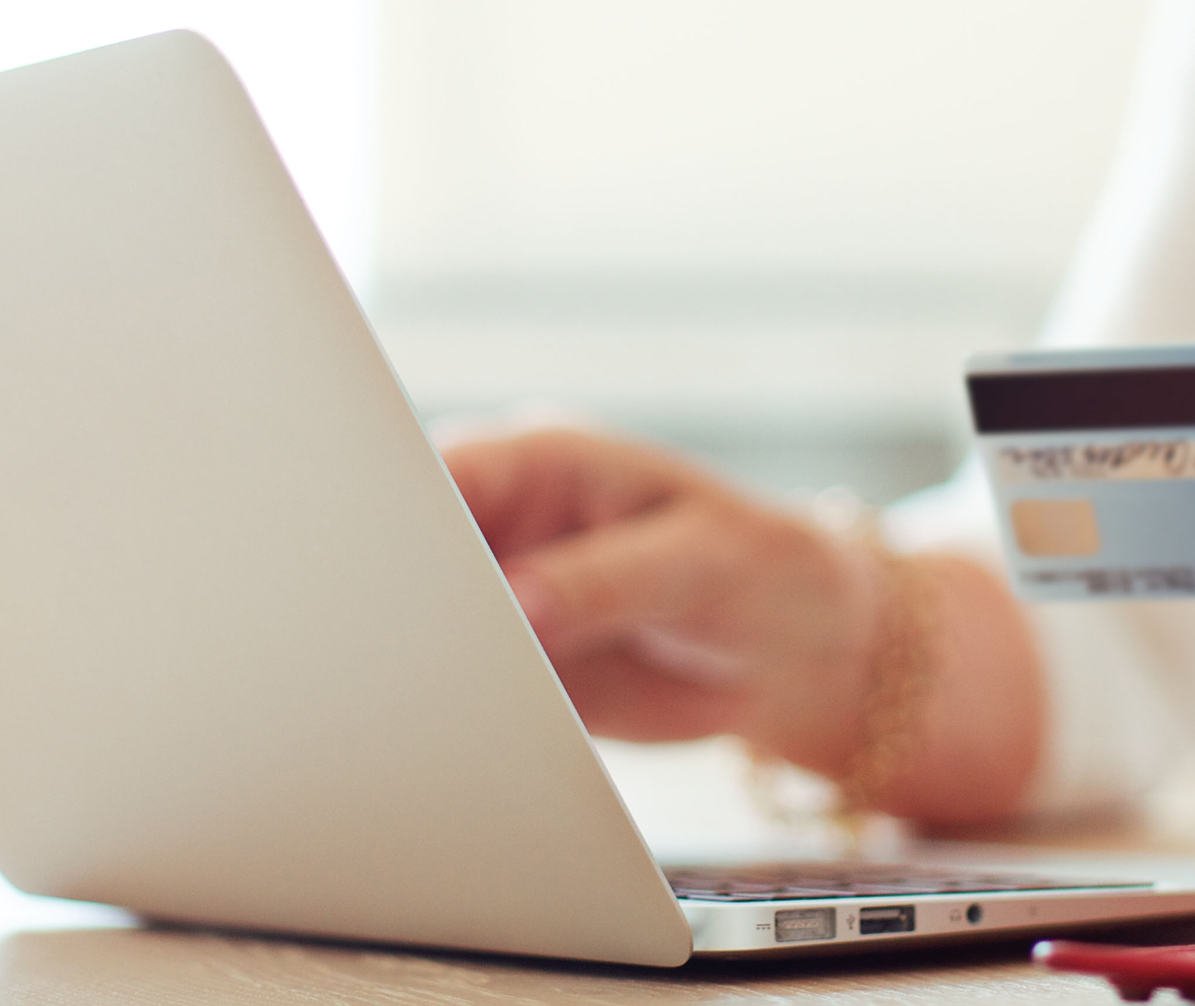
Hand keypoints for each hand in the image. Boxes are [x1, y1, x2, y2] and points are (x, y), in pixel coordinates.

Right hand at [439, 422, 883, 772]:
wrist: (802, 653)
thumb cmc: (765, 568)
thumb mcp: (699, 558)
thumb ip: (605, 578)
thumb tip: (519, 604)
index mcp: (545, 461)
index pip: (444, 473)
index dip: (401, 517)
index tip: (391, 575)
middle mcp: (510, 526)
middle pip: (412, 553)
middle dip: (397, 600)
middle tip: (403, 651)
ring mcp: (505, 600)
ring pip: (423, 628)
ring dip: (419, 663)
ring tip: (434, 700)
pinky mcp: (515, 668)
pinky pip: (460, 690)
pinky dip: (455, 712)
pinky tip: (464, 733)